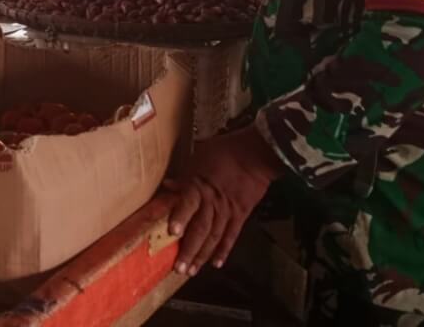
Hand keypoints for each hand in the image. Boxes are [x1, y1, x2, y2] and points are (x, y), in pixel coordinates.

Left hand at [166, 126, 276, 275]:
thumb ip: (184, 175)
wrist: (256, 154)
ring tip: (191, 271)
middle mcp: (213, 202)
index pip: (188, 203)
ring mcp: (227, 211)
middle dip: (189, 249)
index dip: (180, 217)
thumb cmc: (225, 151)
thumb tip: (167, 185)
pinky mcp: (240, 215)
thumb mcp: (199, 157)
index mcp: (200, 185)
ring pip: (214, 237)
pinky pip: (231, 236)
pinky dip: (224, 250)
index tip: (172, 232)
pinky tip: (216, 263)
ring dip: (202, 255)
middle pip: (200, 228)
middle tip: (178, 267)